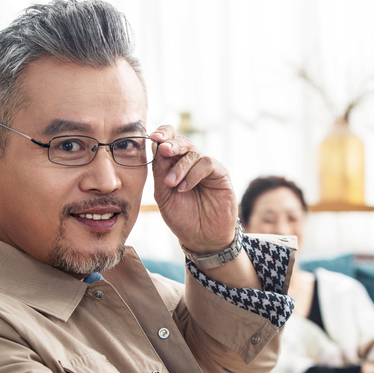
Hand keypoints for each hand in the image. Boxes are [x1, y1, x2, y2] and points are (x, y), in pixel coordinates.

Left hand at [150, 125, 237, 253]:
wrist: (202, 239)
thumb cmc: (183, 218)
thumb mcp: (164, 195)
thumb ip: (160, 172)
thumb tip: (155, 147)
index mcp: (175, 165)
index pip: (170, 141)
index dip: (163, 134)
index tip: (153, 138)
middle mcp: (192, 164)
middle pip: (182, 141)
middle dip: (171, 144)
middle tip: (162, 150)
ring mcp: (207, 169)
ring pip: (193, 153)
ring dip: (180, 167)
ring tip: (171, 184)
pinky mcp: (221, 175)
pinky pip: (207, 163)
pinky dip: (193, 174)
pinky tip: (184, 188)